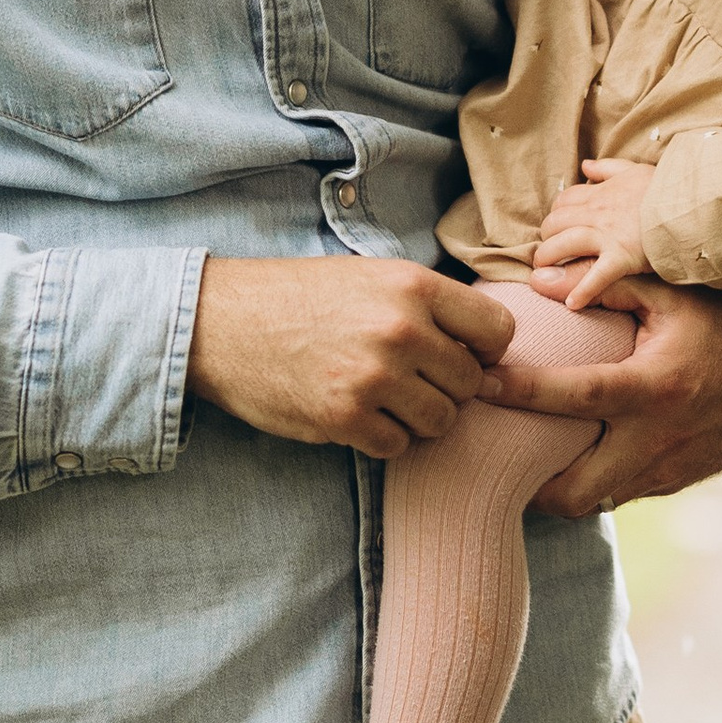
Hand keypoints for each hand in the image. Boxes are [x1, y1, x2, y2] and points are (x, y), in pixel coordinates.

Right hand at [186, 256, 515, 463]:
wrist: (223, 322)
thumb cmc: (301, 297)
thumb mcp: (372, 277)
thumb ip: (430, 307)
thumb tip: (490, 355)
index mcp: (412, 285)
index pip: (497, 330)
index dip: (485, 349)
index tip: (461, 355)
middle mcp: (400, 329)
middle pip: (471, 382)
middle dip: (447, 387)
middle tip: (411, 380)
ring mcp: (373, 377)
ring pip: (441, 420)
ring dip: (419, 417)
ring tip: (385, 398)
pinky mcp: (344, 418)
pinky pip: (398, 445)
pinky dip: (383, 437)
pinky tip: (357, 414)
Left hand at [485, 279, 721, 515]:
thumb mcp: (672, 296)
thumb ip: (608, 285)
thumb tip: (540, 281)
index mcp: (655, 387)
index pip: (576, 396)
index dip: (523, 392)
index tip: (483, 382)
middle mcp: (659, 439)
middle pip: (576, 489)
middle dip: (530, 484)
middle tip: (498, 454)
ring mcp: (669, 469)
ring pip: (596, 501)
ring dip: (560, 487)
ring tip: (527, 460)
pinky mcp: (676, 483)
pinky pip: (622, 494)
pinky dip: (595, 482)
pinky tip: (575, 457)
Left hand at [532, 159, 659, 311]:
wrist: (691, 204)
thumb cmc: (667, 188)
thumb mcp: (636, 170)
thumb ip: (608, 168)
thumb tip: (585, 166)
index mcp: (600, 193)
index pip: (563, 202)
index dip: (556, 216)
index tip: (559, 229)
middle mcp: (598, 213)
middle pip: (555, 223)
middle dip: (547, 239)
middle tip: (548, 255)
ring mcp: (608, 235)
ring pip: (564, 244)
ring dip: (551, 260)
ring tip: (545, 276)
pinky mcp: (622, 256)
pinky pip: (596, 276)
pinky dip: (583, 291)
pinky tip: (573, 304)